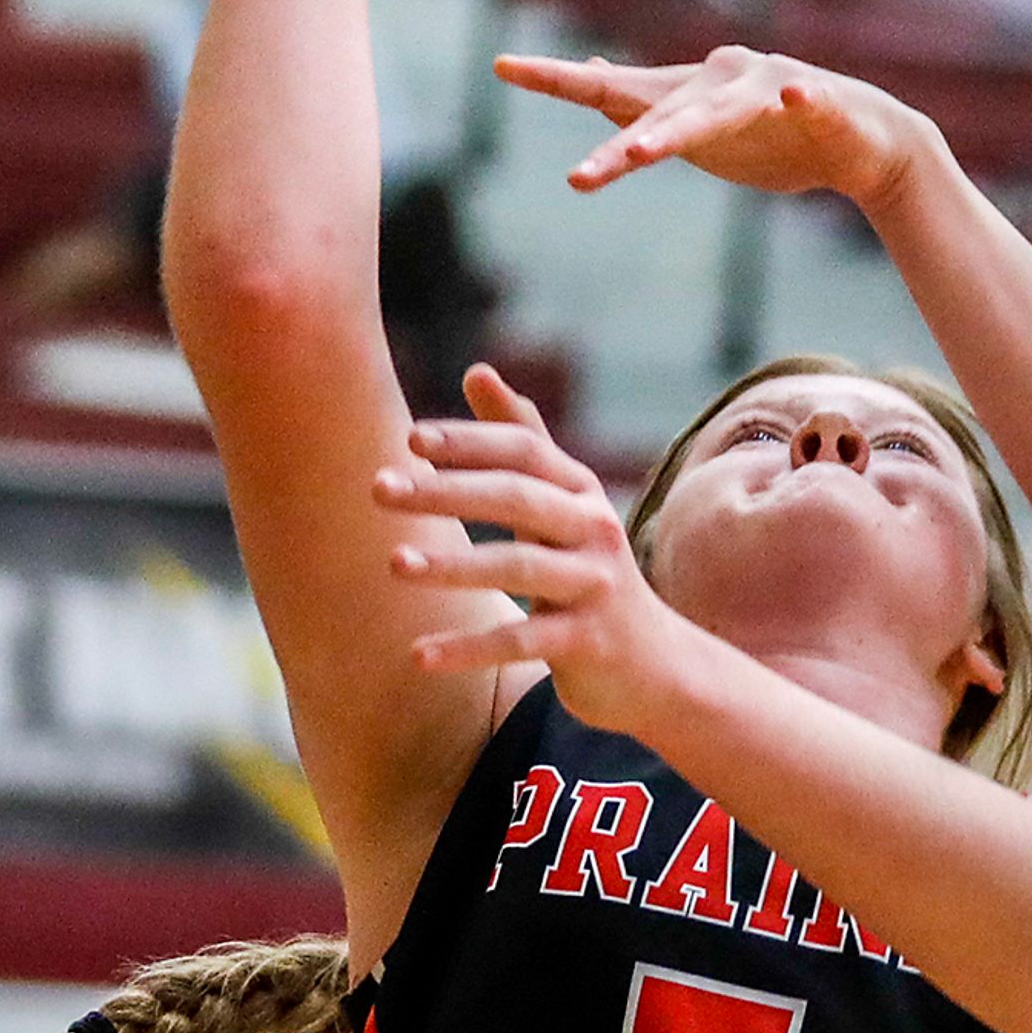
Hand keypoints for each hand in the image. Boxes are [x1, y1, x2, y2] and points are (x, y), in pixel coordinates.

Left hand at [373, 362, 711, 738]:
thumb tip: (476, 370)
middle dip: (446, 491)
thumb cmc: (588, 571)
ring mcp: (595, 586)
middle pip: (518, 498)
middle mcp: (595, 529)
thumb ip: (523, 440)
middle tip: (378, 488)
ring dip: (452, 564)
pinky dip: (469, 648)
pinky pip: (522, 642)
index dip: (471, 441)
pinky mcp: (589, 643)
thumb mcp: (564, 503)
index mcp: (580, 491)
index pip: (525, 451)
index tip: (410, 439)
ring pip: (519, 567)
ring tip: (393, 562)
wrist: (654, 662)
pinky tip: (417, 655)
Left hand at [498, 45, 943, 212]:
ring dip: (683, 130)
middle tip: (580, 179)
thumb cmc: (772, 135)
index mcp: (682, 95)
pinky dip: (802, 101)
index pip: (609, 89)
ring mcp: (767, 89)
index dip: (556, 79)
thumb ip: (642, 102)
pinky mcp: (817, 103)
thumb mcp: (696, 123)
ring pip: (717, 114)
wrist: (859, 140)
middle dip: (618, 146)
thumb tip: (589, 70)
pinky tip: (797, 99)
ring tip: (647, 151)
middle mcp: (716, 83)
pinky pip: (810, 101)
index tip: (502, 66)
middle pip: (656, 114)